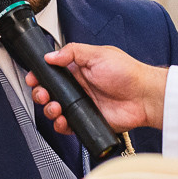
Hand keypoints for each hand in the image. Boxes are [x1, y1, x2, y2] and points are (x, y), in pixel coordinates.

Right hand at [24, 43, 168, 135]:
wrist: (144, 97)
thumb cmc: (127, 73)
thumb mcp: (98, 54)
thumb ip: (73, 52)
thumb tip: (51, 55)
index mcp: (79, 69)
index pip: (53, 72)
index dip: (40, 76)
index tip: (34, 78)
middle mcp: (79, 87)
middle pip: (50, 92)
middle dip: (41, 94)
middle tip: (42, 94)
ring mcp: (82, 105)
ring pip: (56, 110)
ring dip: (49, 110)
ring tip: (55, 107)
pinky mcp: (87, 120)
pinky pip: (68, 125)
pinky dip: (61, 125)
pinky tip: (63, 120)